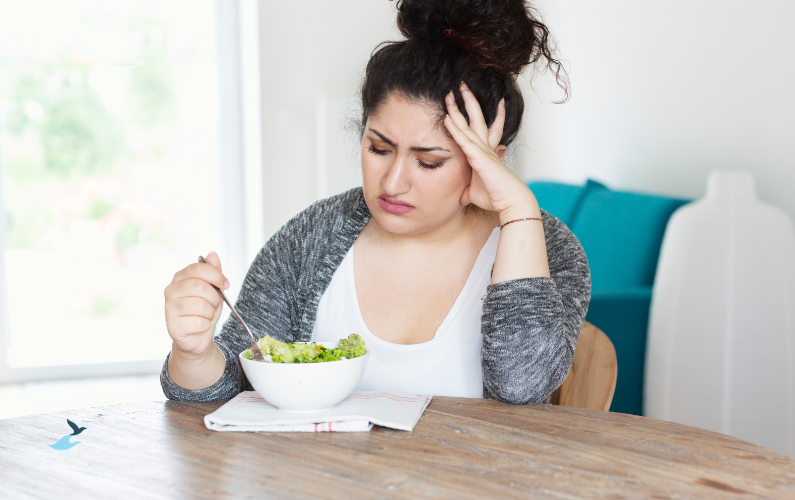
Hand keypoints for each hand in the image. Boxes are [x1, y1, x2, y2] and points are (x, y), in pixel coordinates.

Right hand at [164, 251, 228, 357]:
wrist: (197, 337)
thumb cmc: (204, 310)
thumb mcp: (213, 289)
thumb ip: (213, 272)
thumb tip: (212, 254)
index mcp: (180, 277)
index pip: (198, 268)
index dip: (216, 275)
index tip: (226, 284)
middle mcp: (170, 290)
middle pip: (200, 287)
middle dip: (215, 297)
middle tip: (214, 304)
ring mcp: (169, 308)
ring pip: (201, 305)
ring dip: (210, 312)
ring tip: (205, 315)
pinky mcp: (172, 326)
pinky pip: (199, 322)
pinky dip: (205, 325)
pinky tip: (199, 326)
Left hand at [443, 82, 540, 222]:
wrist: (511, 202)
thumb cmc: (496, 197)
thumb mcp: (475, 193)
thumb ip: (467, 191)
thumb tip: (461, 197)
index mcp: (485, 153)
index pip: (477, 129)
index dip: (472, 114)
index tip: (467, 101)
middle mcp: (485, 148)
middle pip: (475, 119)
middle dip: (468, 102)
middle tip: (461, 86)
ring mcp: (483, 151)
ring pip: (468, 125)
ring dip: (457, 110)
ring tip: (450, 94)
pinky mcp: (480, 159)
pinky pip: (464, 141)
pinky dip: (455, 130)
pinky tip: (447, 118)